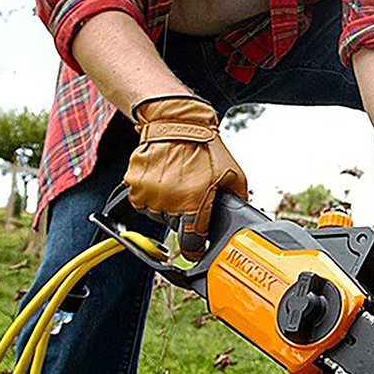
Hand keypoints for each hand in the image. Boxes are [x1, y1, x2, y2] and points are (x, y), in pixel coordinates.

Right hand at [124, 96, 248, 260]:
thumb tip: (239, 217)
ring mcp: (148, 195)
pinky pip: (143, 201)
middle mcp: (168, 204)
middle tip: (191, 195)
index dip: (195, 250)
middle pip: (175, 226)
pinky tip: (163, 179)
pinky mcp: (133, 185)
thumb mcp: (234, 174)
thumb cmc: (205, 147)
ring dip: (167, 206)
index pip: (191, 244)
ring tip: (178, 182)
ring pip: (158, 215)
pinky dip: (152, 194)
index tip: (196, 251)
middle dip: (184, 216)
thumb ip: (236, 200)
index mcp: (193, 204)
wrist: (176, 122)